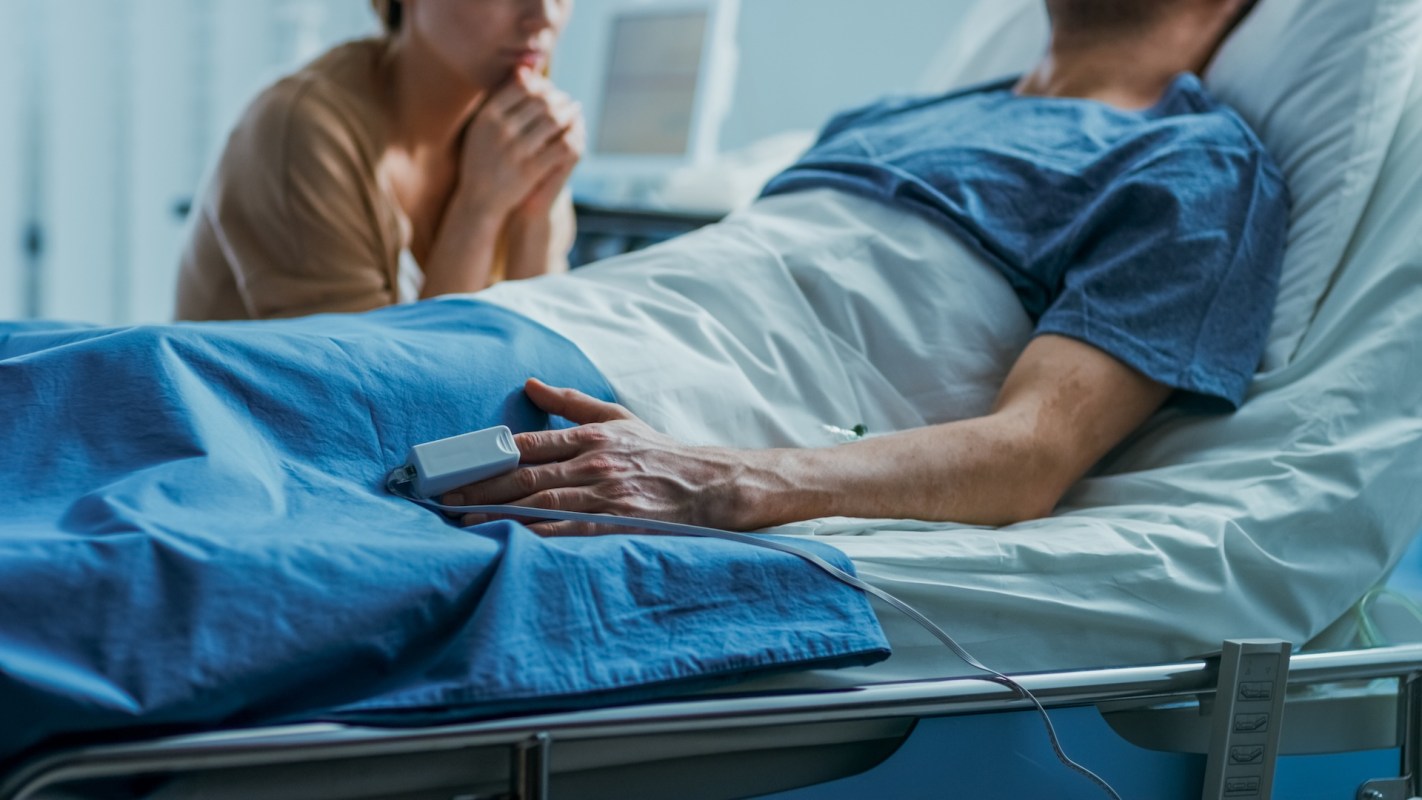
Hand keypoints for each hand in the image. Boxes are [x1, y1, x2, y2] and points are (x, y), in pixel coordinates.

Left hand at [444, 379, 747, 535]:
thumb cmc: (662, 454)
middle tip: (443, 499)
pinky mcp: (617, 524)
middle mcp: (593, 464)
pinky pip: (567, 532)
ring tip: (462, 521)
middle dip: (480, 488)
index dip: (486, 456)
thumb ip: (571, 404)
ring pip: (539, 505)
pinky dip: (535, 536)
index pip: (527, 444)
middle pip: (524, 476)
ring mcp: (604, 496)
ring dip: (496, 514)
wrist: (712, 484)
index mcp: (591, 437)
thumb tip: (530, 384)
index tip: (455, 466)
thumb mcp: (618, 418)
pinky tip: (508, 542)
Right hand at [458, 69, 582, 220]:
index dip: (541, 85)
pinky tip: (577, 132)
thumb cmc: (482, 159)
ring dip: (570, 113)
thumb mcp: (482, 127)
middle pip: (541, 102)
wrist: (479, 199)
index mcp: (488, 116)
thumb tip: (525, 70)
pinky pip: (561, 146)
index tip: (551, 88)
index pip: (522, 88)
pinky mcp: (531, 169)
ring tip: (575, 110)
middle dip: (559, 98)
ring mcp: (516, 150)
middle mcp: (501, 130)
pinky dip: (573, 136)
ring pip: (553, 121)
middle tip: (568, 99)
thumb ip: (501, 99)